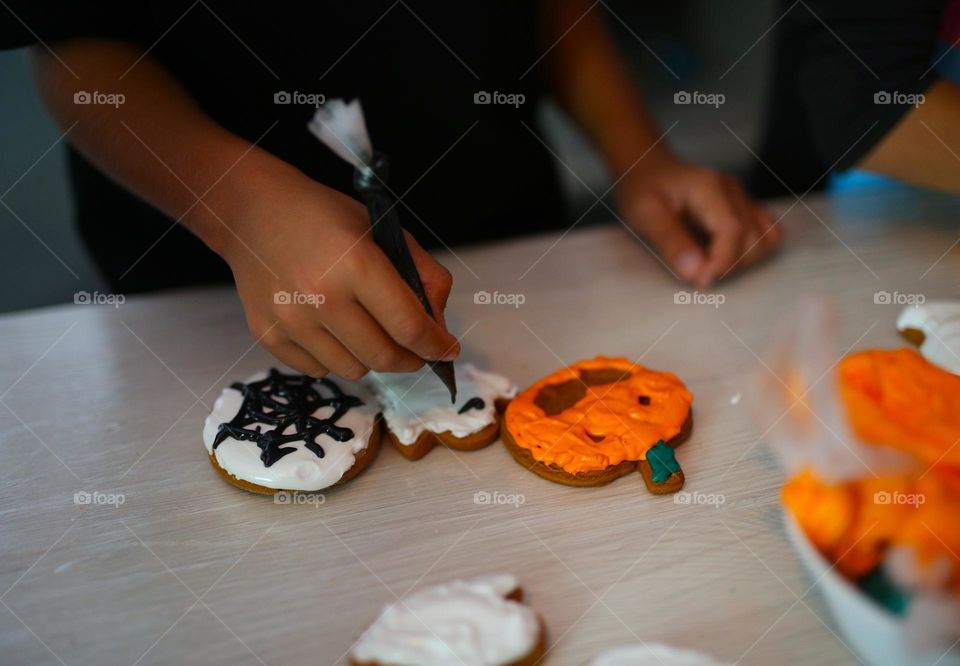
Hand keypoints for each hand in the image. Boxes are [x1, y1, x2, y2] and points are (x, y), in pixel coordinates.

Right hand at [221, 167, 457, 378]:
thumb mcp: (384, 230)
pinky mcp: (267, 334)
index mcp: (356, 262)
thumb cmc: (325, 218)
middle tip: (416, 350)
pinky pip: (318, 369)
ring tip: (368, 330)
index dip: (436, 345)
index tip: (447, 350)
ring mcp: (289, 319)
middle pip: (383, 357)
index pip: (408, 326)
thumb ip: (424, 275)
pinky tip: (332, 328)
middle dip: (410, 359)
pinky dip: (335, 357)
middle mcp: (319, 295)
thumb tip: (439, 326)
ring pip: (353, 370)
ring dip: (371, 358)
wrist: (254, 212)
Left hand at [616, 156, 781, 285]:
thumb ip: (670, 242)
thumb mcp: (644, 215)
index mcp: (708, 187)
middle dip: (729, 264)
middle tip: (698, 272)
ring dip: (743, 261)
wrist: (648, 169)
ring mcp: (742, 198)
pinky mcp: (745, 207)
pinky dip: (751, 252)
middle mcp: (732, 190)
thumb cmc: (642, 190)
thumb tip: (696, 273)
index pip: (733, 230)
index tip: (701, 281)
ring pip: (766, 239)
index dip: (722, 262)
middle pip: (753, 238)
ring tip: (710, 264)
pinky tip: (723, 255)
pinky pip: (768, 233)